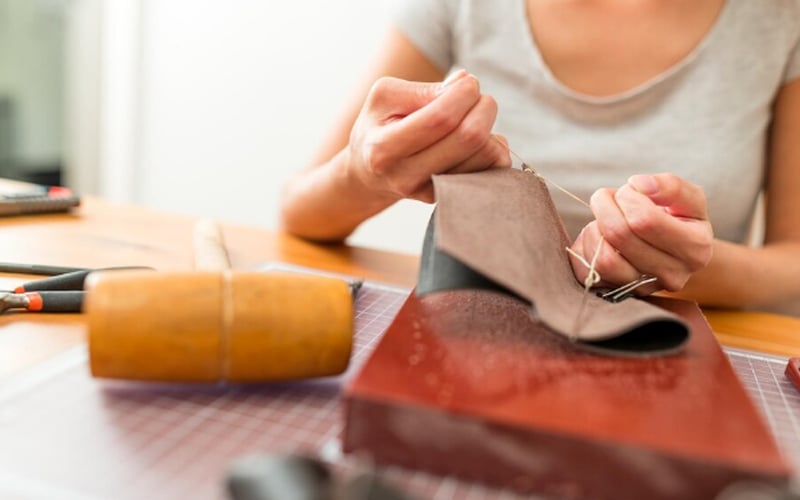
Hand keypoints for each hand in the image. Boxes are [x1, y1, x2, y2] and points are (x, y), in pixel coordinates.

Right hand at [346, 70, 510, 202]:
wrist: (368, 174)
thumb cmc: (379, 127)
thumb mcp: (386, 98)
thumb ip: (424, 90)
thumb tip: (463, 82)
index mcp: (384, 147)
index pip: (440, 118)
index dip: (464, 95)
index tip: (469, 82)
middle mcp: (406, 176)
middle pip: (468, 138)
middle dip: (484, 108)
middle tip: (479, 98)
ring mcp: (428, 192)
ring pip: (485, 157)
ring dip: (490, 129)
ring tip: (474, 118)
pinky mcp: (448, 198)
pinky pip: (489, 172)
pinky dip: (493, 149)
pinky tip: (477, 141)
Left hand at [569, 174, 713, 295]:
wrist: (672, 254)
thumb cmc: (679, 220)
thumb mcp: (688, 199)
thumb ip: (671, 186)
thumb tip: (639, 185)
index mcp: (695, 248)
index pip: (644, 220)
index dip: (628, 197)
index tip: (630, 189)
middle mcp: (673, 275)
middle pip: (620, 235)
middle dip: (606, 207)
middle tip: (610, 198)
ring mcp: (643, 289)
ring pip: (603, 259)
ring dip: (594, 229)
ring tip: (604, 219)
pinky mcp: (616, 294)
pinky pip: (586, 271)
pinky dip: (584, 247)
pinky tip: (597, 237)